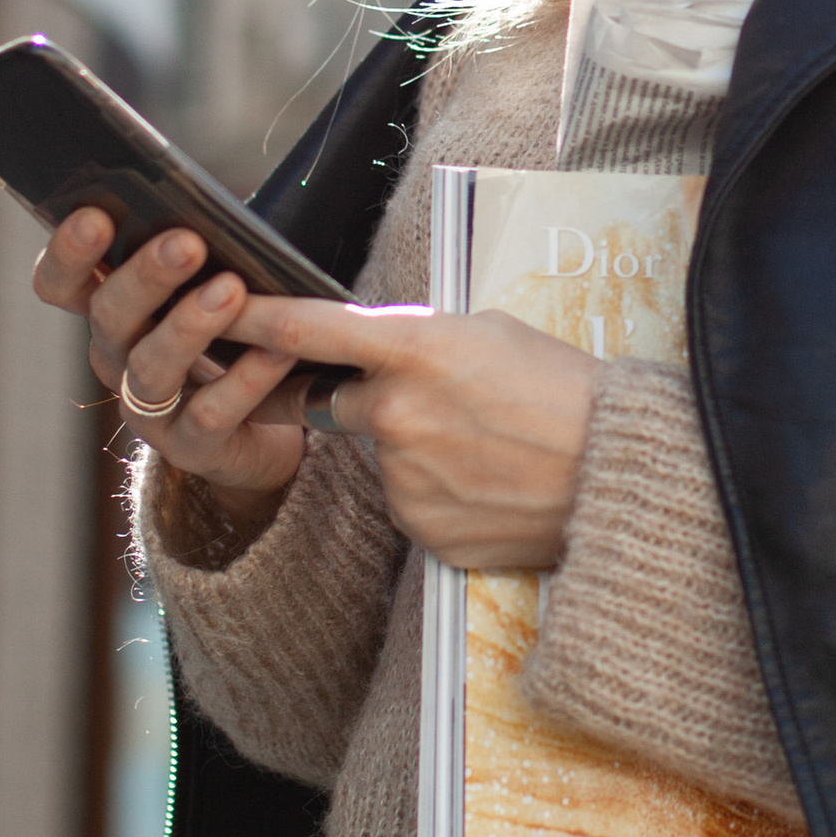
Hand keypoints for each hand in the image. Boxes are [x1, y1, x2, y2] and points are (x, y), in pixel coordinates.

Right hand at [30, 213, 311, 515]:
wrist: (265, 428)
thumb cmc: (234, 333)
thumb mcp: (210, 285)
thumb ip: (199, 251)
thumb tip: (210, 203)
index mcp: (112, 310)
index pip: (61, 283)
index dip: (68, 253)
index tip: (95, 216)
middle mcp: (117, 358)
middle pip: (110, 315)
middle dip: (146, 276)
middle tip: (186, 242)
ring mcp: (148, 409)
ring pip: (150, 367)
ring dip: (189, 326)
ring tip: (230, 290)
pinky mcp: (191, 447)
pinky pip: (209, 414)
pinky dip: (243, 380)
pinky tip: (275, 351)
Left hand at [236, 299, 598, 571]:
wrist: (618, 475)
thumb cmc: (566, 391)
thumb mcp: (491, 334)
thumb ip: (420, 342)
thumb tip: (381, 355)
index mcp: (417, 351)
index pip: (310, 329)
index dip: (255, 316)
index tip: (217, 304)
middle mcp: (397, 415)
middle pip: (342, 402)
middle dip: (375, 399)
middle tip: (442, 402)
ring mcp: (406, 480)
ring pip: (386, 459)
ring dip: (422, 452)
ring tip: (492, 450)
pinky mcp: (423, 531)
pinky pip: (414, 506)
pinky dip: (444, 495)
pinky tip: (492, 486)